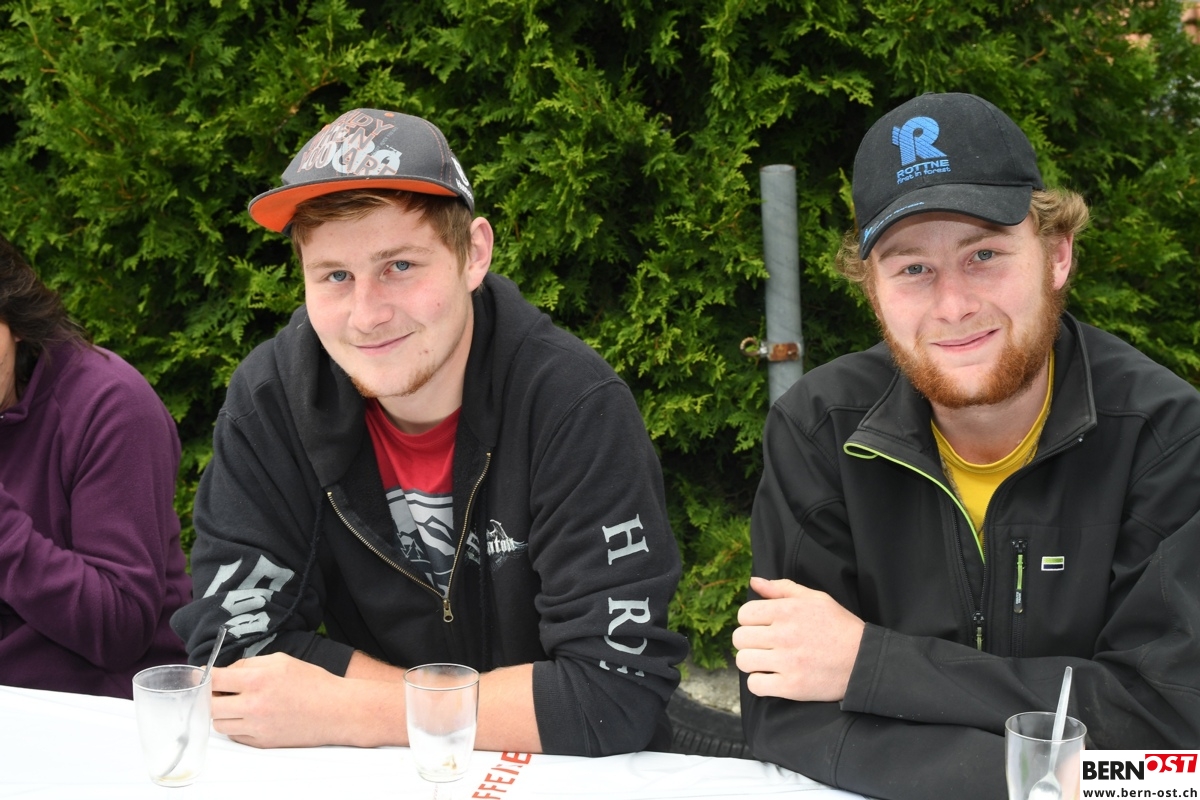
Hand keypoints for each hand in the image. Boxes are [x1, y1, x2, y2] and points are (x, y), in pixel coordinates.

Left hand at [211, 652, 395, 747]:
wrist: (336, 710)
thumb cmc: (313, 683)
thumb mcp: (281, 661)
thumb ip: (250, 664)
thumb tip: (227, 672)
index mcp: (258, 680)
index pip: (215, 679)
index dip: (203, 675)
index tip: (202, 675)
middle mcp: (254, 705)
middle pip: (210, 705)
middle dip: (210, 697)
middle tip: (219, 692)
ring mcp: (257, 727)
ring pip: (219, 723)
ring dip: (223, 713)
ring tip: (239, 704)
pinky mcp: (262, 742)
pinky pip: (235, 735)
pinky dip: (237, 726)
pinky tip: (251, 716)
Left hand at [733, 576, 865, 702]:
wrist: (865, 661)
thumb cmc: (839, 627)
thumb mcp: (816, 599)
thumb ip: (782, 588)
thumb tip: (754, 582)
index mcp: (788, 610)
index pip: (744, 614)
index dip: (750, 620)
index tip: (762, 627)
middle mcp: (784, 635)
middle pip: (740, 638)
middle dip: (749, 641)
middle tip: (764, 645)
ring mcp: (787, 662)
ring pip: (744, 661)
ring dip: (752, 662)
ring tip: (767, 661)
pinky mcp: (792, 687)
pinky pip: (755, 685)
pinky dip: (760, 683)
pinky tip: (773, 677)